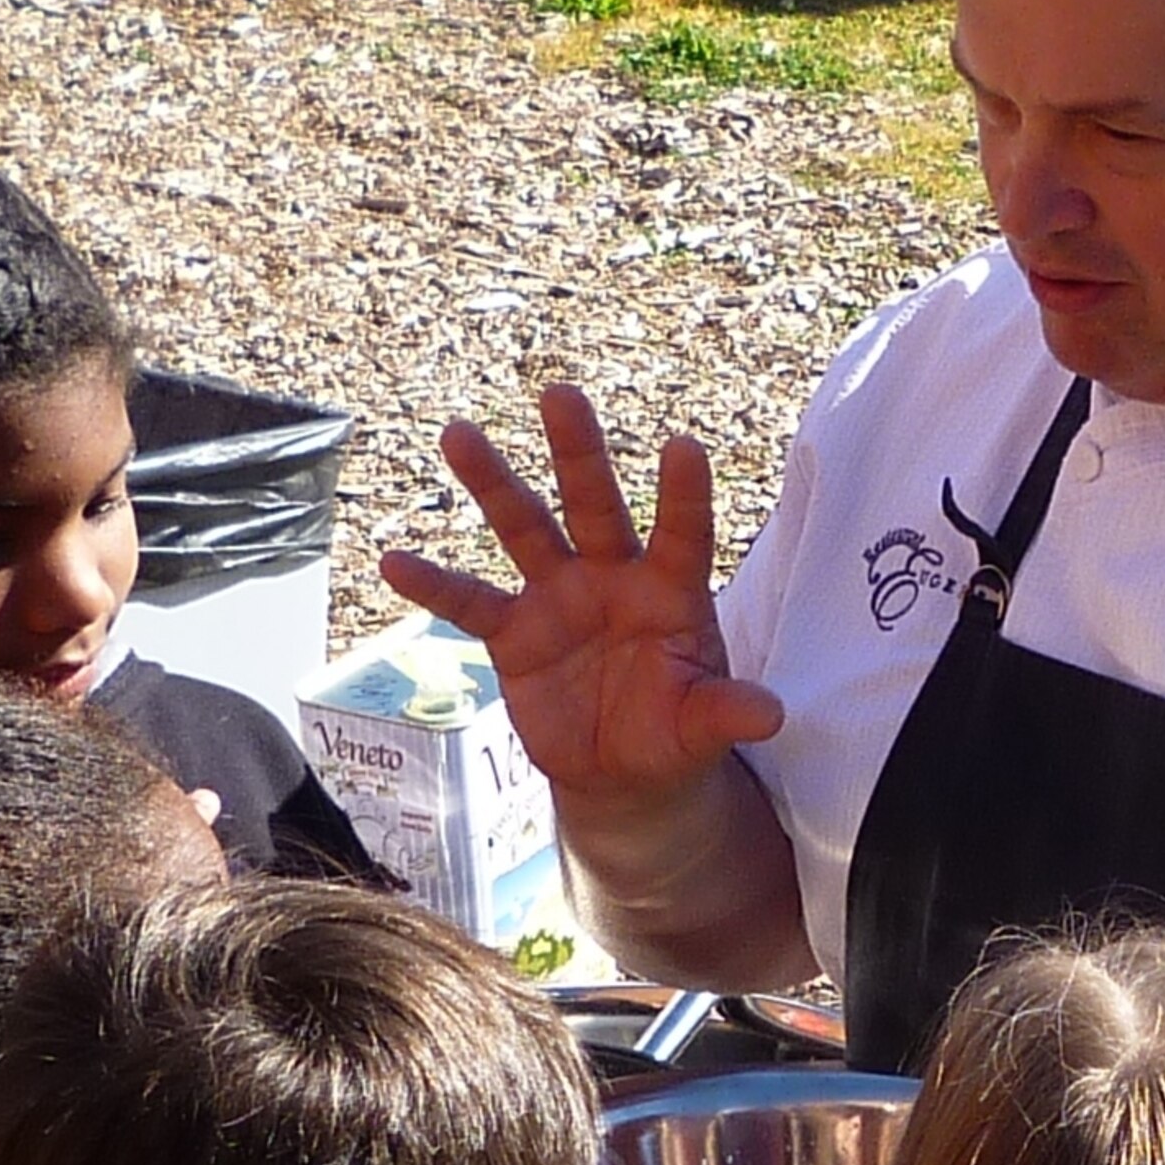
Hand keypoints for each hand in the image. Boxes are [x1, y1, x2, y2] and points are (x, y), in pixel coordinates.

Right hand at [380, 386, 784, 807]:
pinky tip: (394, 562)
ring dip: (494, 483)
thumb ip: (727, 711)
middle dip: (580, 452)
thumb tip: (770, 714)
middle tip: (560, 393)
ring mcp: (558, 596)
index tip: (684, 446)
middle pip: (595, 505)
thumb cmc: (674, 732)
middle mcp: (612, 577)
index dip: (683, 496)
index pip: (683, 535)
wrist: (621, 771)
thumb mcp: (702, 727)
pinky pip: (469, 602)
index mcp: (670, 592)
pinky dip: (434, 585)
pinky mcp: (513, 632)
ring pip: (524, 528)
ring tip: (459, 433)